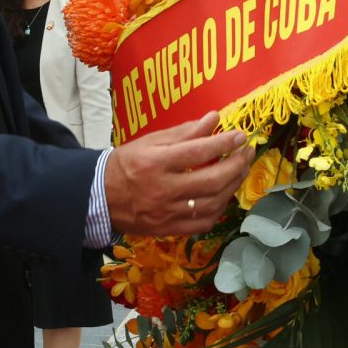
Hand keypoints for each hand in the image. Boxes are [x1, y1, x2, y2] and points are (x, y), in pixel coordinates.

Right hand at [104, 111, 249, 235]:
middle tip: (247, 152)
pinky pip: (204, 222)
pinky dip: (220, 207)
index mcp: (155, 163)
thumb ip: (184, 132)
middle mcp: (163, 189)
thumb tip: (214, 119)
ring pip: (212, 202)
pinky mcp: (169, 229)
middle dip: (236, 165)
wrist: (100, 198)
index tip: (241, 135)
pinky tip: (225, 194)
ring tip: (241, 169)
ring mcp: (167, 213)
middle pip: (211, 180)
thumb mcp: (150, 142)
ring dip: (233, 185)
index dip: (224, 143)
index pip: (198, 152)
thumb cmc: (126, 164)